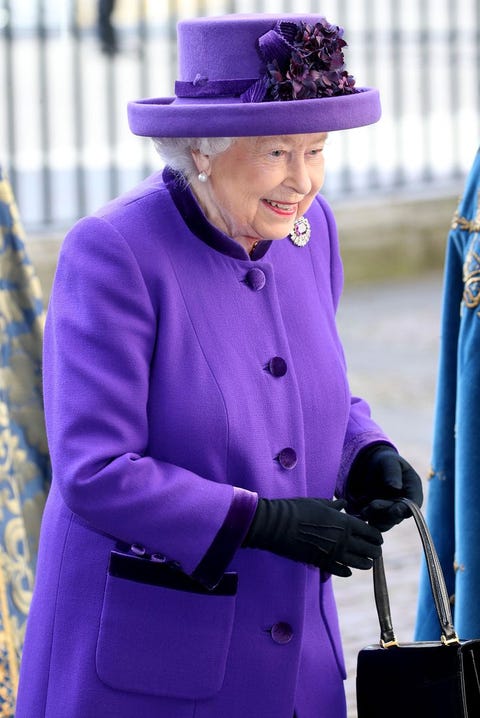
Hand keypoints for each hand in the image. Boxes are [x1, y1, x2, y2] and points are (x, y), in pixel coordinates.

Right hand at [243, 497, 382, 576]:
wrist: (277, 525)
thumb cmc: (296, 509)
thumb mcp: (318, 503)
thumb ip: (334, 506)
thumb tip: (343, 503)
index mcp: (344, 522)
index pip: (371, 532)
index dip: (376, 536)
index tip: (377, 537)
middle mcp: (343, 540)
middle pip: (370, 550)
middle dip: (374, 551)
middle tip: (374, 550)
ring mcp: (333, 554)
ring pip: (360, 564)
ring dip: (365, 563)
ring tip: (366, 562)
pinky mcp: (322, 563)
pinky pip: (341, 571)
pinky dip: (346, 571)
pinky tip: (348, 570)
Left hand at [346, 443, 422, 530]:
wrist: (371, 464)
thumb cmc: (385, 460)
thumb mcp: (389, 461)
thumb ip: (393, 473)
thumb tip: (395, 487)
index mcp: (412, 489)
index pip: (414, 503)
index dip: (407, 509)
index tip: (397, 508)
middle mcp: (404, 504)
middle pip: (399, 515)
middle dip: (386, 512)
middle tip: (373, 505)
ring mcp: (390, 510)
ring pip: (386, 522)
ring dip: (376, 519)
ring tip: (364, 510)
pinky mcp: (378, 515)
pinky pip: (374, 522)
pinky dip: (367, 519)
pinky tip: (360, 512)